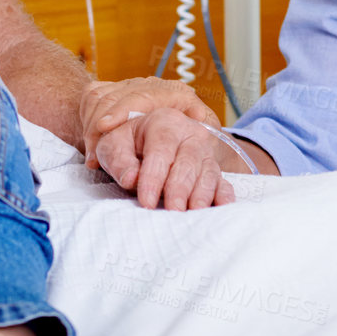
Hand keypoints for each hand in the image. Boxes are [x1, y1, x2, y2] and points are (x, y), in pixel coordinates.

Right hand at [80, 77, 218, 168]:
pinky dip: (85, 117)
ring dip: (89, 125)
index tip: (105, 126)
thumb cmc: (194, 130)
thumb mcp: (205, 126)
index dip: (120, 111)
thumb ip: (203, 121)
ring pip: (98, 96)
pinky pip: (91, 96)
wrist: (183, 118)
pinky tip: (89, 139)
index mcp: (171, 92)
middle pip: (112, 97)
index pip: (139, 96)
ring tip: (92, 154)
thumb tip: (198, 118)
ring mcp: (129, 85)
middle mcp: (147, 85)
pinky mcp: (114, 88)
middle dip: (97, 126)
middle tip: (93, 155)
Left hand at [94, 107, 236, 209]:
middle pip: (189, 160)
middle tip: (173, 211)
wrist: (146, 140)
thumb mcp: (113, 146)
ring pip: (208, 171)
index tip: (146, 201)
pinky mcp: (214, 169)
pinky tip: (222, 208)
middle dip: (180, 188)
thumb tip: (131, 178)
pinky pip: (223, 182)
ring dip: (202, 194)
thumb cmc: (128, 144)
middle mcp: (189, 134)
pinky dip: (223, 196)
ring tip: (194, 213)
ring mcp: (205, 152)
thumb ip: (118, 161)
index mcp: (163, 122)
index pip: (161, 149)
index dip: (154, 176)